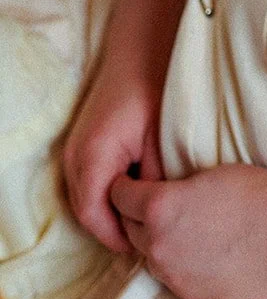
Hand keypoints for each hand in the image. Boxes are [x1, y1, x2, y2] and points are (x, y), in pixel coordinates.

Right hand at [63, 54, 164, 253]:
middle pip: (85, 211)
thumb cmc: (154, 91)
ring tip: (140, 220)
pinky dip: (104, 194)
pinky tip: (132, 194)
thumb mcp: (161, 142)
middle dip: (112, 228)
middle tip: (145, 238)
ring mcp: (73, 149)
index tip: (143, 246)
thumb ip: (155, 183)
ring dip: (108, 212)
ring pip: (84, 198)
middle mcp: (75, 156)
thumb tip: (155, 215)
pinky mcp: (81, 143)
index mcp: (94, 157)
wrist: (141, 52)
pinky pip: (86, 182)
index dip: (116, 237)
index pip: (94, 216)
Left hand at [110, 164, 266, 298]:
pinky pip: (172, 276)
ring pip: (149, 254)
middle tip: (157, 202)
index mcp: (159, 208)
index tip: (133, 180)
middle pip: (127, 228)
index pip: (118, 196)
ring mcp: (173, 275)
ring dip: (157, 240)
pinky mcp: (190, 295)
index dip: (124, 184)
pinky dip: (178, 262)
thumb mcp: (211, 173)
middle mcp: (157, 245)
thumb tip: (160, 190)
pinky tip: (201, 248)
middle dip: (136, 214)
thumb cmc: (258, 195)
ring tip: (183, 226)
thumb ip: (175, 185)